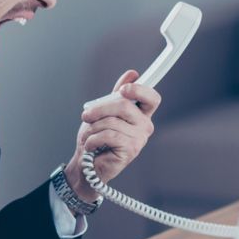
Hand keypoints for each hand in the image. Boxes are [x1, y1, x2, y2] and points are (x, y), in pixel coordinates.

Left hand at [64, 70, 159, 200]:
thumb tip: (132, 73)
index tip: (123, 90)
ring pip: (112, 121)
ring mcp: (139, 139)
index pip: (152, 98)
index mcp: (141, 115)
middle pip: (125, 105)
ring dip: (92, 127)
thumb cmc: (96, 139)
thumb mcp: (104, 112)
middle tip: (86, 115)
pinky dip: (93, 139)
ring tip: (89, 135)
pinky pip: (108, 135)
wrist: (86, 164)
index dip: (140, 90)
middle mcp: (145, 126)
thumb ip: (117, 95)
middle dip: (100, 109)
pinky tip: (91, 146)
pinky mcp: (131, 150)